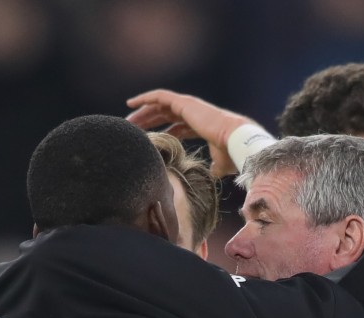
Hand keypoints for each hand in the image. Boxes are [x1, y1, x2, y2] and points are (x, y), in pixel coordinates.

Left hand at [126, 90, 255, 176]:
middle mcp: (193, 113)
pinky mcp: (184, 102)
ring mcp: (188, 106)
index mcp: (200, 125)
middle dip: (147, 121)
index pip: (176, 126)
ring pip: (159, 105)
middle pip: (164, 115)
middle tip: (131, 130)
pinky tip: (131, 104)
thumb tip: (213, 174)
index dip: (161, 131)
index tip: (147, 140)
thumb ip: (215, 167)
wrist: (236, 141)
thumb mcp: (220, 164)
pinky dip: (145, 98)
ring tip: (127, 121)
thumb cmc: (231, 153)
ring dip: (142, 112)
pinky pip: (159, 96)